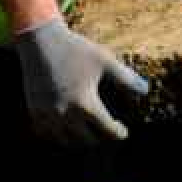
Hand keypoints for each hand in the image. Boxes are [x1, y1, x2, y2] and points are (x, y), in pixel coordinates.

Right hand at [15, 16, 147, 145]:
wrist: (40, 40)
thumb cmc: (75, 49)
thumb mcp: (104, 60)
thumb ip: (126, 78)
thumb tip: (146, 90)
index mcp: (86, 104)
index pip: (107, 130)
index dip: (118, 133)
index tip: (123, 132)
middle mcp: (66, 114)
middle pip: (87, 140)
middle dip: (99, 137)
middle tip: (105, 132)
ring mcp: (47, 115)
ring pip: (66, 141)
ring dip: (78, 140)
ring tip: (86, 134)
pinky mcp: (34, 111)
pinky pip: (46, 134)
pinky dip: (57, 135)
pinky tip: (64, 130)